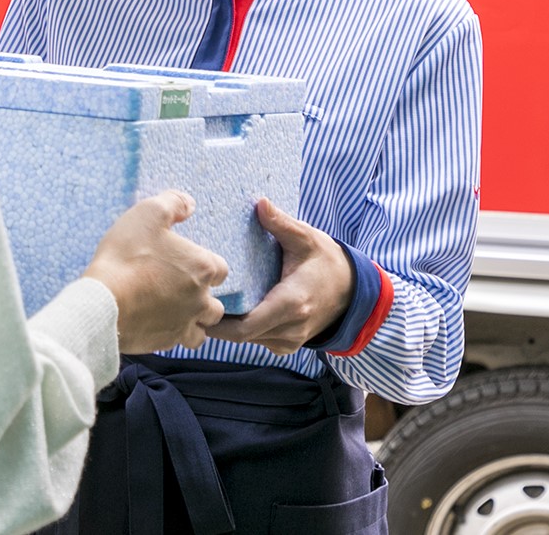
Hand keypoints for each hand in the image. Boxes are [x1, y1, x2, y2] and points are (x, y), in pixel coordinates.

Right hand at [84, 190, 229, 352]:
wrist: (104, 301)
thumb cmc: (126, 256)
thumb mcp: (147, 213)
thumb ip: (173, 203)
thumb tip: (189, 203)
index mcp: (203, 267)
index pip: (221, 269)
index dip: (205, 264)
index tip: (187, 262)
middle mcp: (202, 298)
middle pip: (216, 300)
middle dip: (204, 294)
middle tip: (180, 285)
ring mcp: (186, 322)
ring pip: (205, 325)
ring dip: (196, 317)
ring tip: (176, 307)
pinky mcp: (168, 341)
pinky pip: (183, 341)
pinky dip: (178, 333)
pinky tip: (162, 322)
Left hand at [208, 198, 353, 356]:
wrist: (355, 292)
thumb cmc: (328, 263)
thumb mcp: (307, 238)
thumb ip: (281, 224)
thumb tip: (259, 203)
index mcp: (291, 303)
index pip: (245, 327)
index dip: (217, 322)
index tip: (197, 301)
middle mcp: (290, 329)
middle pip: (240, 335)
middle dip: (216, 321)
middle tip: (194, 297)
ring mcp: (289, 341)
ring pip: (248, 340)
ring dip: (229, 325)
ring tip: (208, 300)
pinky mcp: (287, 345)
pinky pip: (258, 340)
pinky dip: (244, 328)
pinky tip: (232, 308)